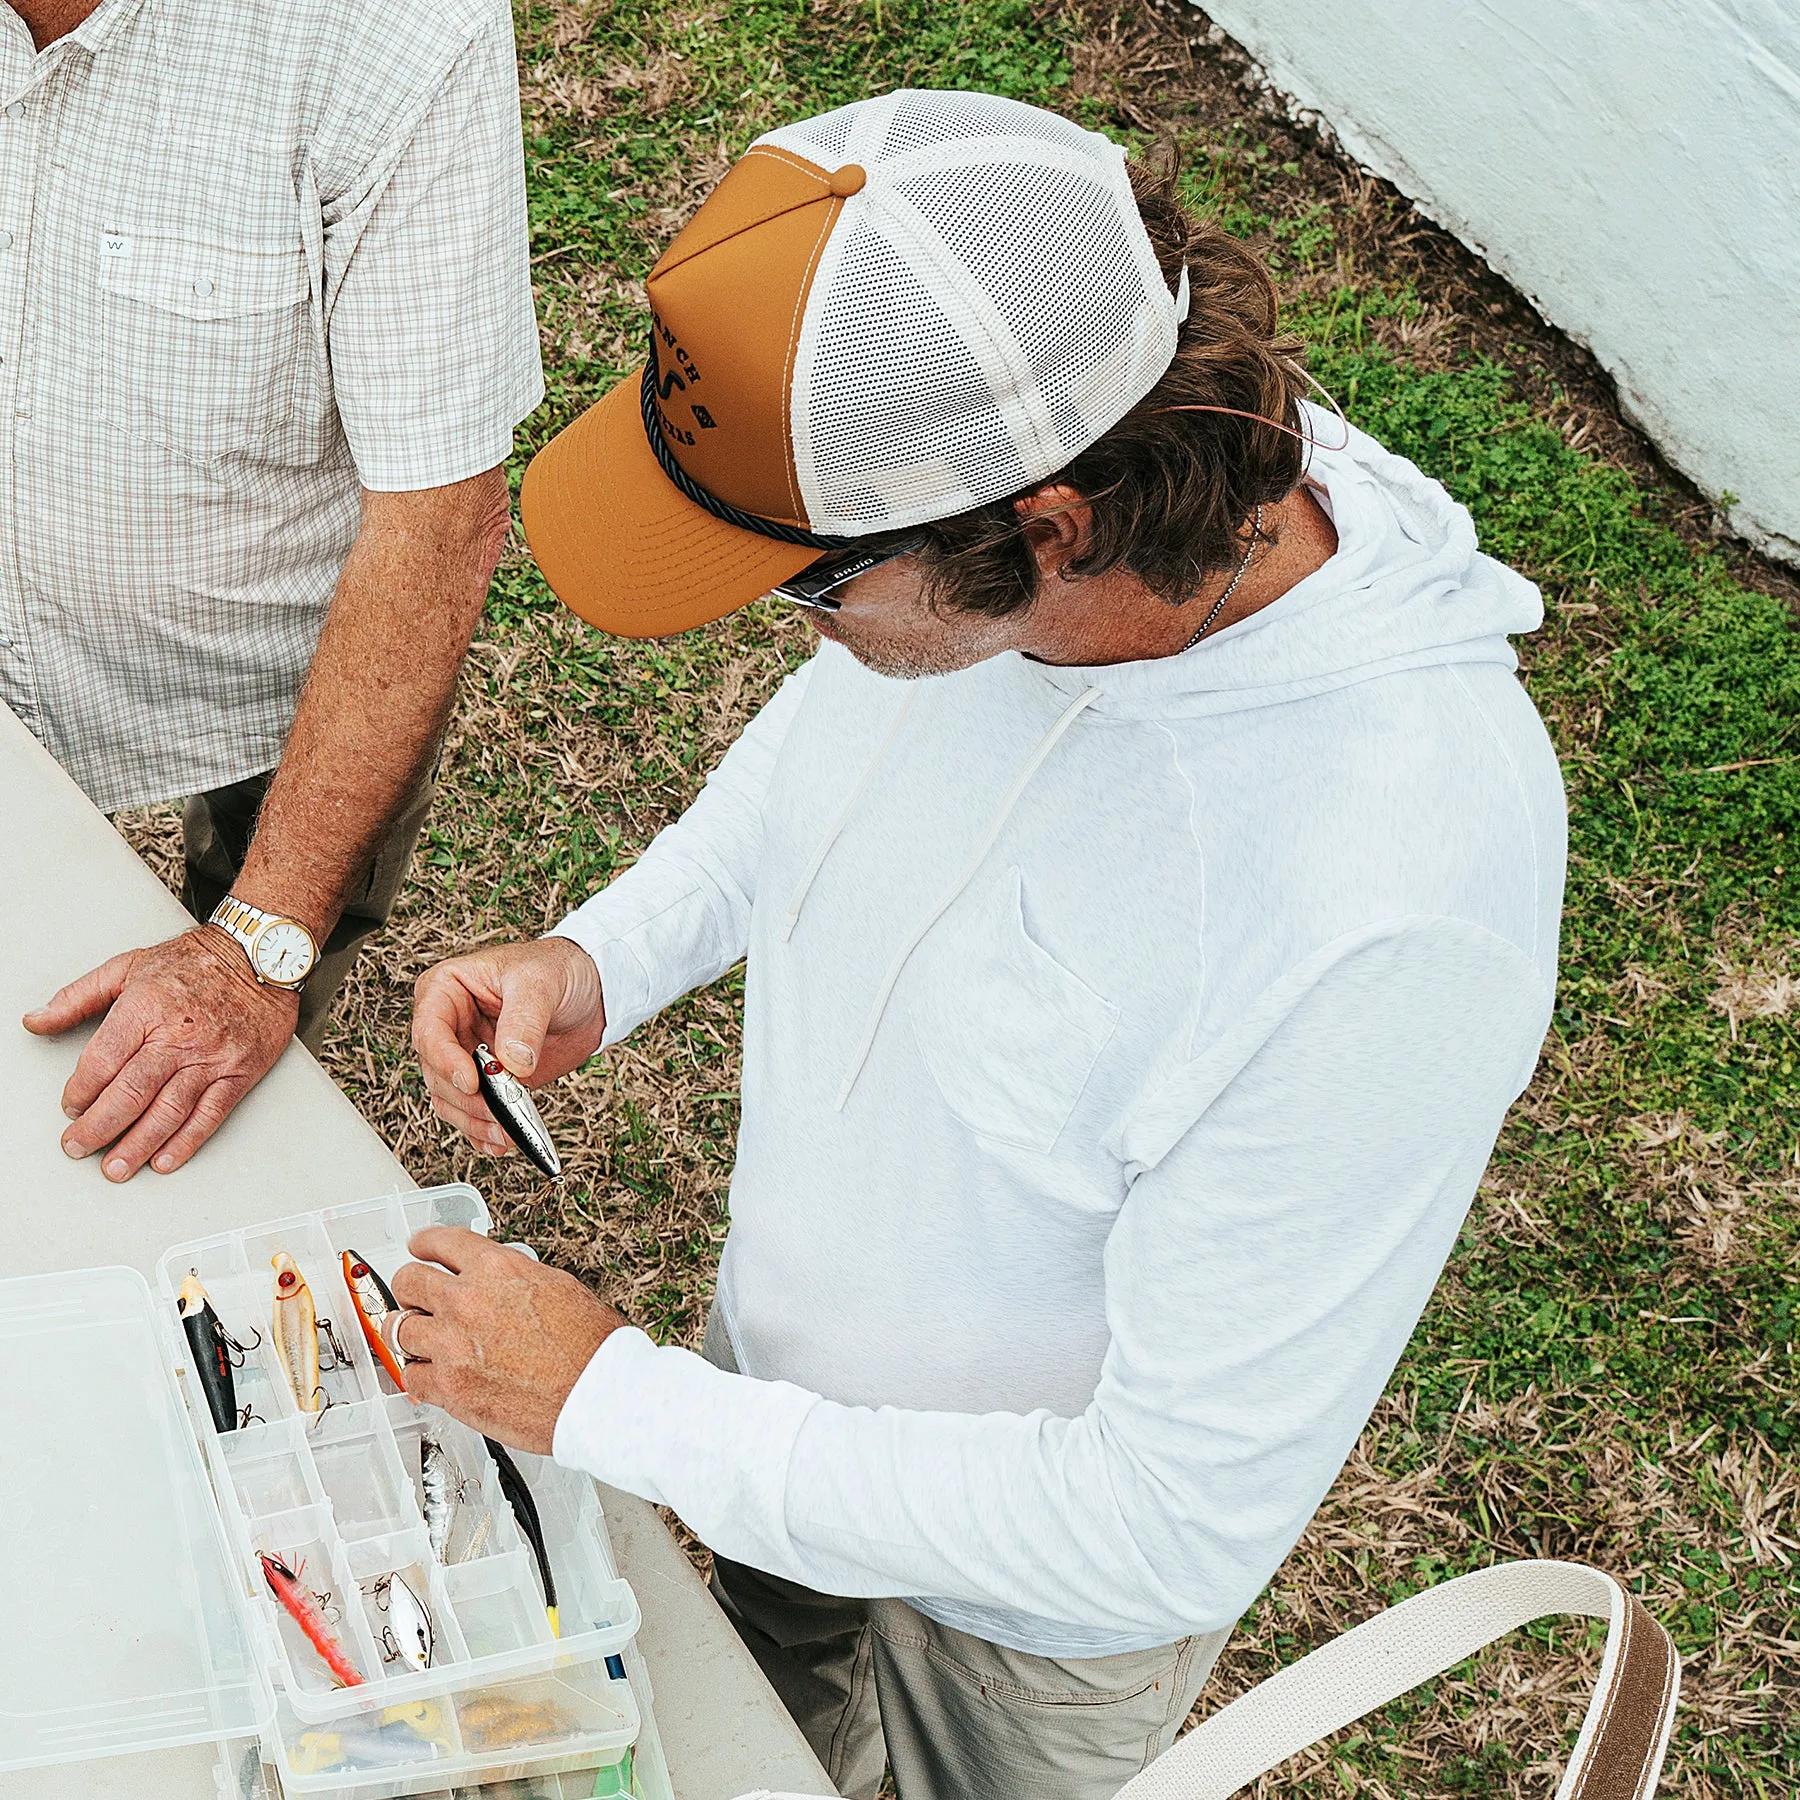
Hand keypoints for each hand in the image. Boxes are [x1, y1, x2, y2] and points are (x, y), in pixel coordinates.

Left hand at [22, 927, 297, 1179]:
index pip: (102, 1062)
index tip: (71, 1107)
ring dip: (137, 1145)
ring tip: (114, 1168)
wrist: (260, 956)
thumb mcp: (127, 967)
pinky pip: (210, 1114)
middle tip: (77, 1147)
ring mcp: (211, 1058)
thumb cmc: (194, 962)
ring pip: (168, 1112)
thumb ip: (77, 997)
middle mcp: (179, 1037)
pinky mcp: (239, 1072)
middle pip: (130, 1093)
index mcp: (146, 1009)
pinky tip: (164, 1159)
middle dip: (98, 1128)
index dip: (79, 1091)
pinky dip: (186, 1142)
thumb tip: (36, 1020)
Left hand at [390, 1227, 626, 1452]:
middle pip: (408, 1281)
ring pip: (399, 1329)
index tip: (419, 1247)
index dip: (424, 1243)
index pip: (442, 1242)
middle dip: (410, 1288)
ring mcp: (452, 1344)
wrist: (597, 1393)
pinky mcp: (449, 1387)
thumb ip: (516, 1280)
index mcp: (498, 1269)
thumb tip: (501, 1284)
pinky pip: (411, 1376)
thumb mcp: (559, 1286)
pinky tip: (431, 1374)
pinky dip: (419, 1375)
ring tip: (420, 1339)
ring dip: (410, 1332)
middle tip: (414, 1297)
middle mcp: (468, 1300)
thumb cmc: (591, 1347)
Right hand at [413, 936, 604, 1155]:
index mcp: (447, 990)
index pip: (429, 1031)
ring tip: (506, 1131)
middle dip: (468, 1098)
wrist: (591, 990)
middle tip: (501, 1110)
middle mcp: (450, 1026)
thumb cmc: (557, 969)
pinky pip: (473, 1112)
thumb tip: (512, 1062)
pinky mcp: (489, 1081)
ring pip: (451, 1099)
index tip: (472, 1082)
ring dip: (475, 1120)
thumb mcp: (540, 983)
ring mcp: (467, 1056)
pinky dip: (483, 1131)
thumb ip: (524, 1021)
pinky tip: (501, 1140)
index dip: (445, 1061)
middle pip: (438, 1073)